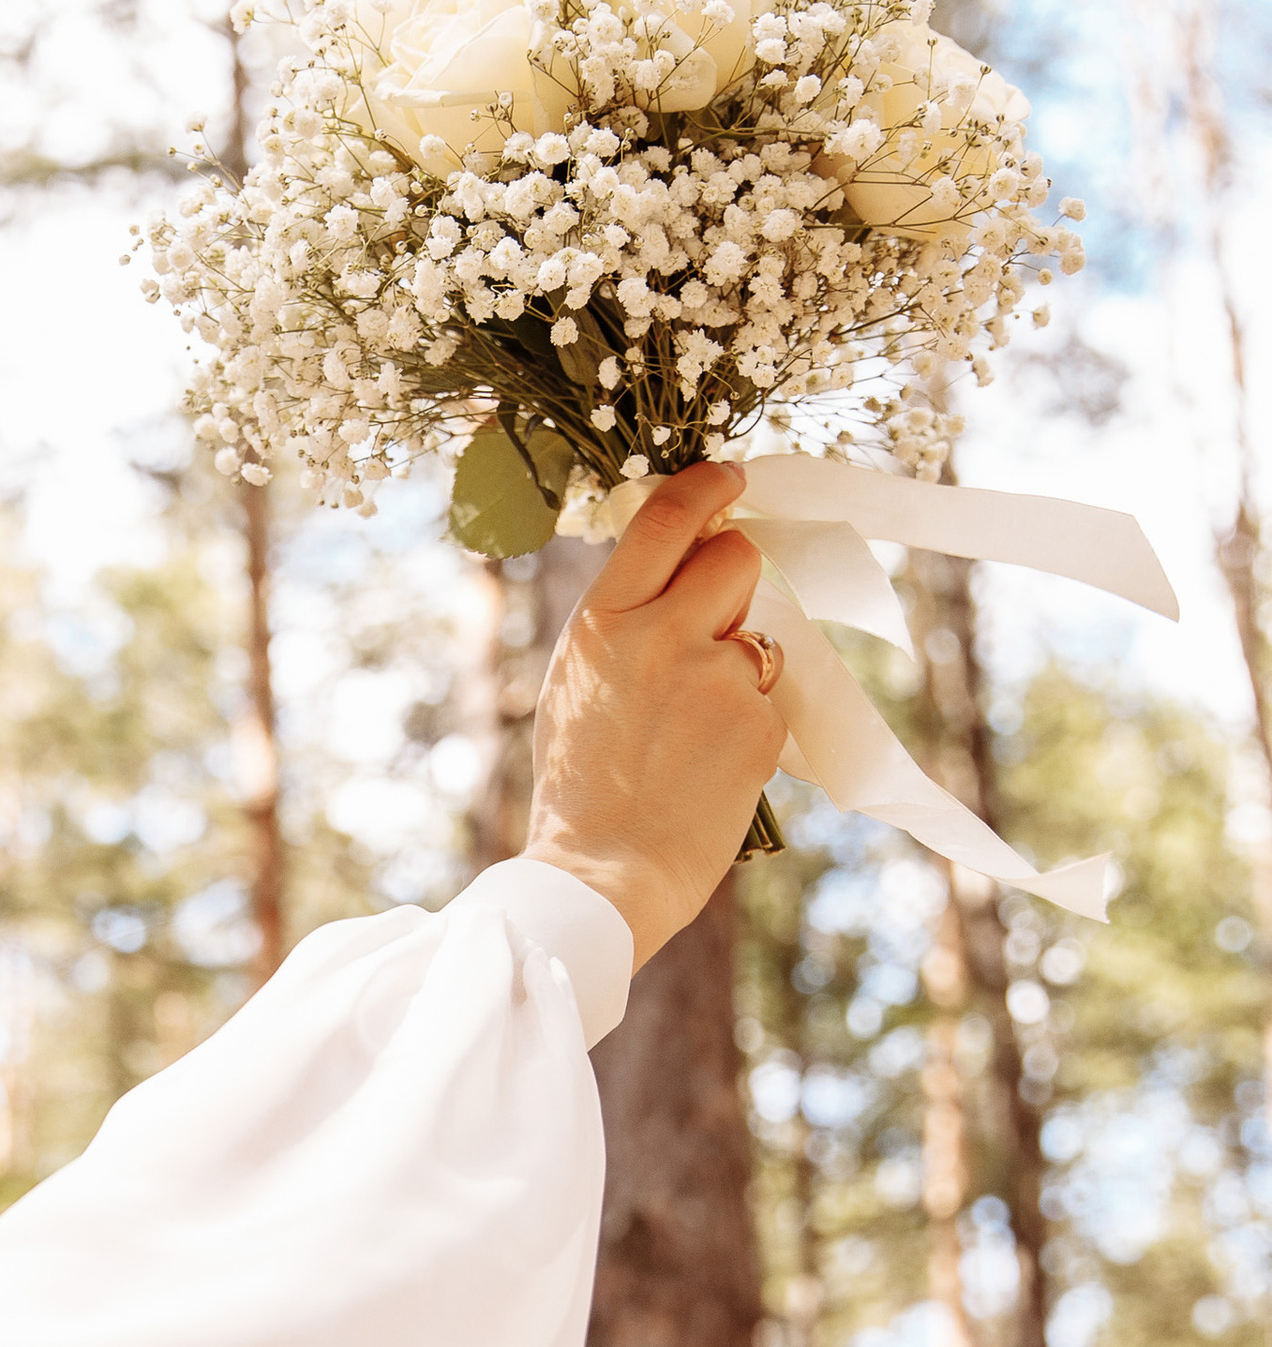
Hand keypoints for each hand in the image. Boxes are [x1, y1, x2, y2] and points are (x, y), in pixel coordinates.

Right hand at [525, 463, 783, 969]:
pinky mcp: (759, 726)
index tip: (730, 476)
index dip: (709, 486)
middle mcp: (662, 636)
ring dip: (741, 654)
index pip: (669, 518)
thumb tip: (675, 569)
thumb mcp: (576, 679)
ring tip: (695, 717)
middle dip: (734, 575)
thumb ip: (623, 620)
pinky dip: (750, 718)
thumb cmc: (580, 780)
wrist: (603, 870)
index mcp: (603, 620)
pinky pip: (771, 695)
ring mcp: (718, 680)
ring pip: (762, 628)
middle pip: (737, 556)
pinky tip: (710, 760)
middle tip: (715, 615)